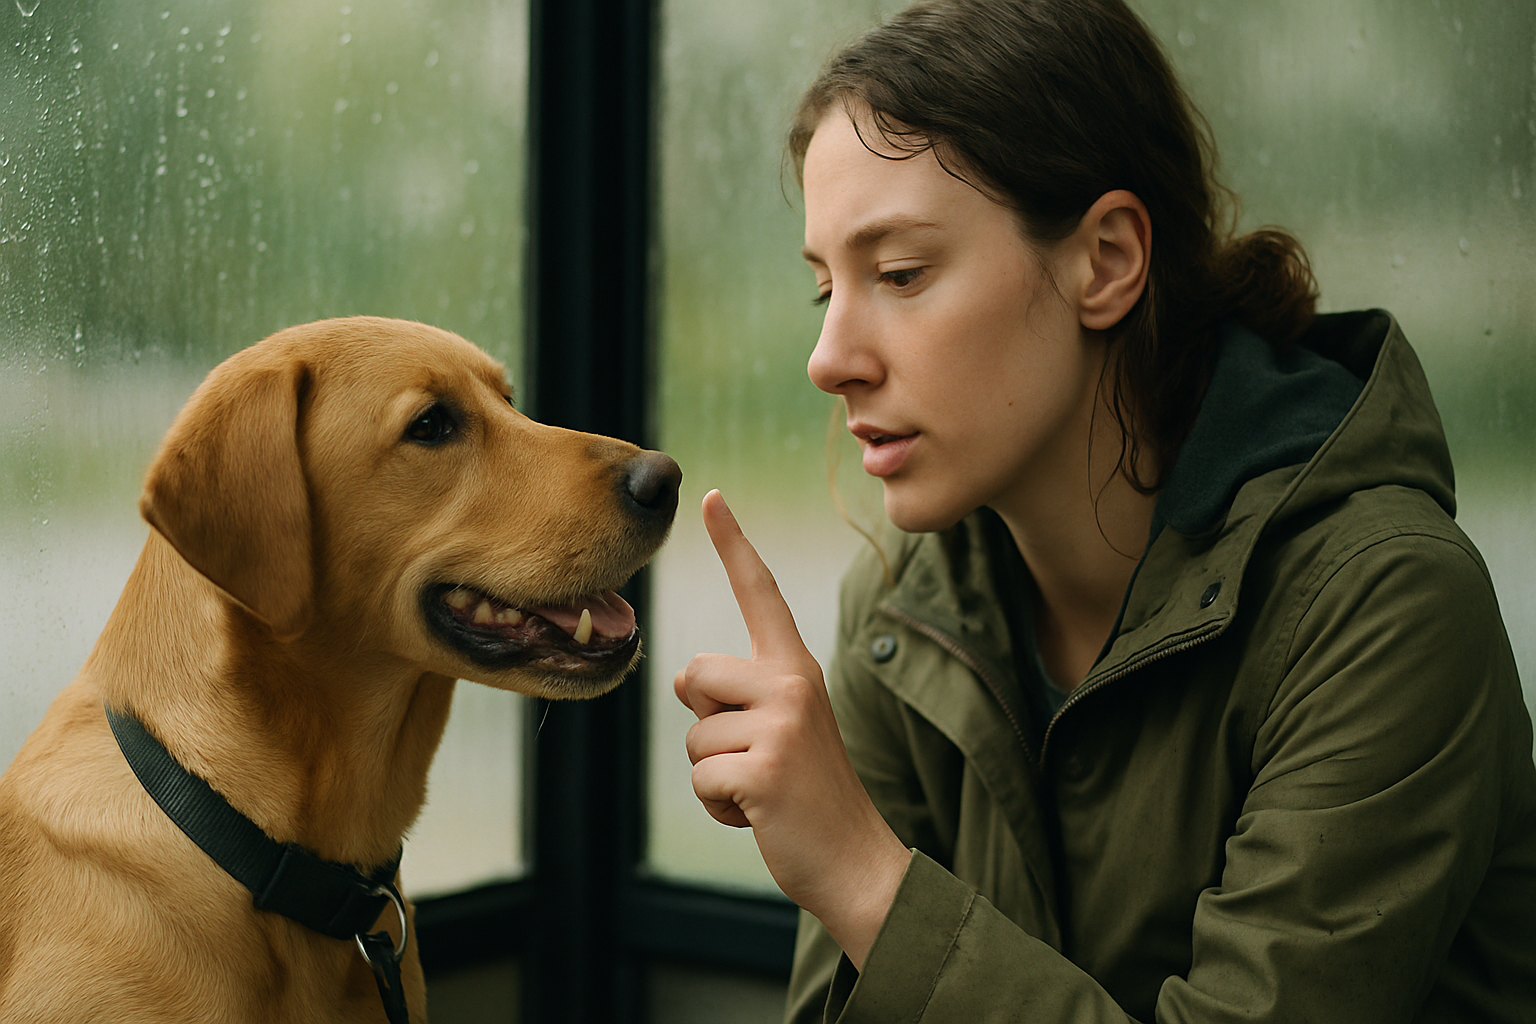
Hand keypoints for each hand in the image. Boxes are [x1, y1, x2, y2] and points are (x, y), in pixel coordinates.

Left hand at [675, 490, 909, 968]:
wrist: (856, 862)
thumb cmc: (808, 795)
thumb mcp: (781, 730)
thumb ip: (741, 695)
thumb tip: (684, 681)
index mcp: (797, 667)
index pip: (760, 593)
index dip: (733, 544)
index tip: (710, 496)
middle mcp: (792, 683)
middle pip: (694, 674)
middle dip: (705, 723)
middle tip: (755, 757)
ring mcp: (781, 724)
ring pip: (693, 733)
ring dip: (713, 774)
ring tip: (761, 790)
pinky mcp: (764, 767)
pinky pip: (701, 777)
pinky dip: (719, 808)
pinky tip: (758, 814)